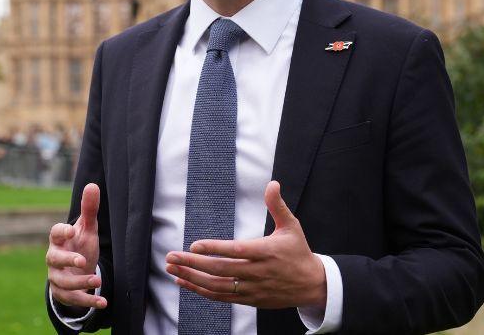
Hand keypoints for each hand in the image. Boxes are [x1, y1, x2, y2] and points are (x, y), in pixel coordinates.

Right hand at [46, 183, 107, 308]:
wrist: (76, 270)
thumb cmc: (80, 245)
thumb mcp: (87, 228)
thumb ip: (89, 209)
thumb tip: (92, 185)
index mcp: (59, 240)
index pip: (54, 233)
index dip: (61, 232)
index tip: (71, 230)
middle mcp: (54, 259)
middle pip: (54, 260)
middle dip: (67, 261)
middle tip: (82, 261)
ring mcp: (57, 277)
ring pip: (63, 282)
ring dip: (80, 283)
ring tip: (97, 281)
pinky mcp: (63, 293)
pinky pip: (72, 299)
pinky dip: (88, 301)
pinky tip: (103, 302)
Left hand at [165, 181, 326, 308]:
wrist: (311, 285)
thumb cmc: (298, 252)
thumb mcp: (292, 226)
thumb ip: (277, 205)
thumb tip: (272, 184)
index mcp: (267, 252)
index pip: (237, 251)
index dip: (215, 249)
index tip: (194, 245)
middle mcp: (258, 272)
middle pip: (221, 270)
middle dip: (193, 264)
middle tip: (171, 257)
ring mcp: (252, 289)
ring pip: (217, 287)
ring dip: (192, 279)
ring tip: (173, 270)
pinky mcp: (249, 300)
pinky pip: (221, 297)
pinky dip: (201, 291)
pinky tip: (186, 283)